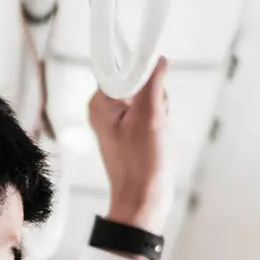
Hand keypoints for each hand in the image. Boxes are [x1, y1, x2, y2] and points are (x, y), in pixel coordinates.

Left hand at [89, 56, 171, 235]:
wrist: (143, 199)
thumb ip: (153, 85)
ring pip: (147, 96)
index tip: (152, 85)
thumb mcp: (150, 117)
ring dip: (159, 108)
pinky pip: (149, 111)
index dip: (141, 72)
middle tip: (154, 117)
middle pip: (137, 80)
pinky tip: (158, 134)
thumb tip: (159, 60)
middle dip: (154, 95)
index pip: (119, 68)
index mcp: (100, 103)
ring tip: (157, 130)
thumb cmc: (141, 164)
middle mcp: (105, 109)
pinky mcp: (131, 130)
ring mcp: (118, 120)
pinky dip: (159, 119)